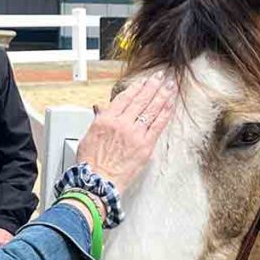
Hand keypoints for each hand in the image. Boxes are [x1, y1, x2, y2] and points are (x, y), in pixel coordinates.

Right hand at [75, 73, 175, 195]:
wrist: (97, 182)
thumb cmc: (90, 163)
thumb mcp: (88, 136)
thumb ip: (98, 120)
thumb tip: (101, 110)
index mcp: (106, 119)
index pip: (125, 97)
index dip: (137, 87)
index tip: (144, 81)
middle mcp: (121, 123)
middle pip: (141, 100)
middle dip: (153, 86)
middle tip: (161, 77)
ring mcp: (134, 134)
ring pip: (151, 109)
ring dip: (162, 95)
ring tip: (170, 86)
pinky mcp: (145, 146)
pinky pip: (158, 125)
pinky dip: (165, 113)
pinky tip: (170, 105)